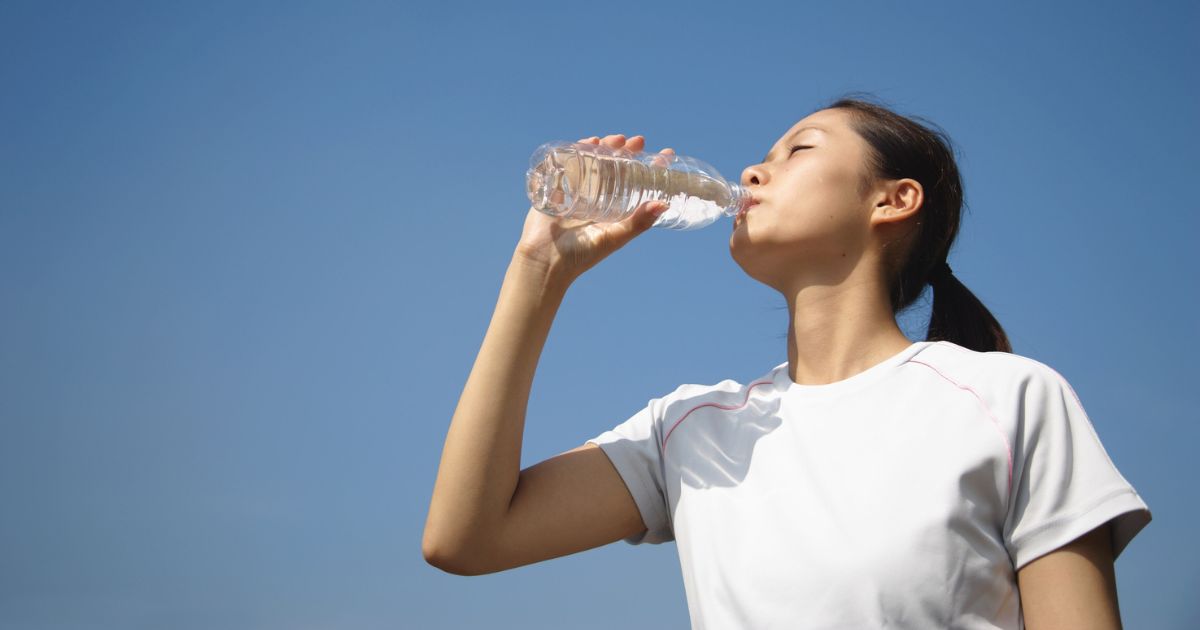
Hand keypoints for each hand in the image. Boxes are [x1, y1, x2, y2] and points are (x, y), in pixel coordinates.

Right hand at [514, 133, 674, 285]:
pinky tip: (590, 142)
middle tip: (639, 141)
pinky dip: (579, 149)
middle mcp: (598, 198)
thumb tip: (664, 204)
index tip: (666, 154)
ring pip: (595, 161)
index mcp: (614, 210)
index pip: (637, 183)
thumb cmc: (581, 255)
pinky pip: (570, 162)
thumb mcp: (614, 238)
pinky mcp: (558, 186)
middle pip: (616, 167)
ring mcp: (578, 190)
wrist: (545, 261)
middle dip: (628, 151)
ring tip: (617, 139)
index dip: (650, 167)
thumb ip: (638, 223)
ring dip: (607, 146)